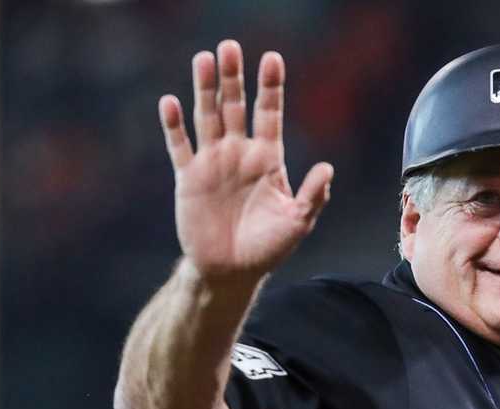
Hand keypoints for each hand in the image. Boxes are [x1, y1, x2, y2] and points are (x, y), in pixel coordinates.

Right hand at [159, 40, 333, 285]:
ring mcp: (213, 163)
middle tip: (230, 46)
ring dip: (205, 89)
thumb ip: (312, 195)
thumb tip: (328, 168)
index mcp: (268, 159)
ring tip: (203, 59)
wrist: (231, 271)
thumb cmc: (268, 247)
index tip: (273, 58)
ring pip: (208, 116)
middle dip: (234, 77)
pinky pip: (180, 146)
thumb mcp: (297, 222)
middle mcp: (239, 154)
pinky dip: (175, 125)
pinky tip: (171, 102)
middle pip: (236, 106)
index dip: (270, 87)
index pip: (269, 114)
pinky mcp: (189, 178)